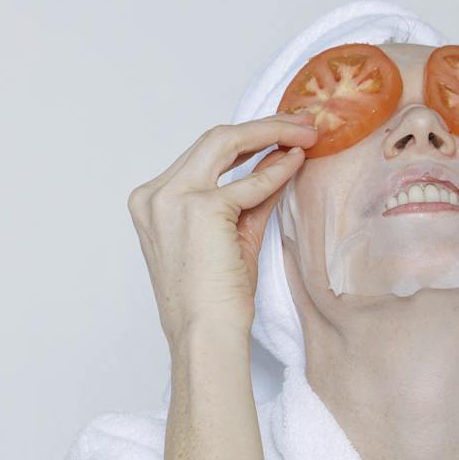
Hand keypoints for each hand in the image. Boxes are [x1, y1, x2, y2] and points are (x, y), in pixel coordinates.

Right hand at [126, 115, 315, 343]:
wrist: (205, 336)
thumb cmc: (214, 299)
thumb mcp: (232, 235)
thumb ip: (251, 196)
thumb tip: (282, 160)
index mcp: (152, 202)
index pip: (202, 156)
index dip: (245, 141)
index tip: (278, 136)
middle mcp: (154, 195)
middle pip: (212, 139)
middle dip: (262, 127)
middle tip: (302, 123)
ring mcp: (172, 199)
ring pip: (225, 142)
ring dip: (272, 132)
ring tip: (306, 132)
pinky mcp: (200, 208)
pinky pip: (249, 182)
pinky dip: (277, 170)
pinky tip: (298, 161)